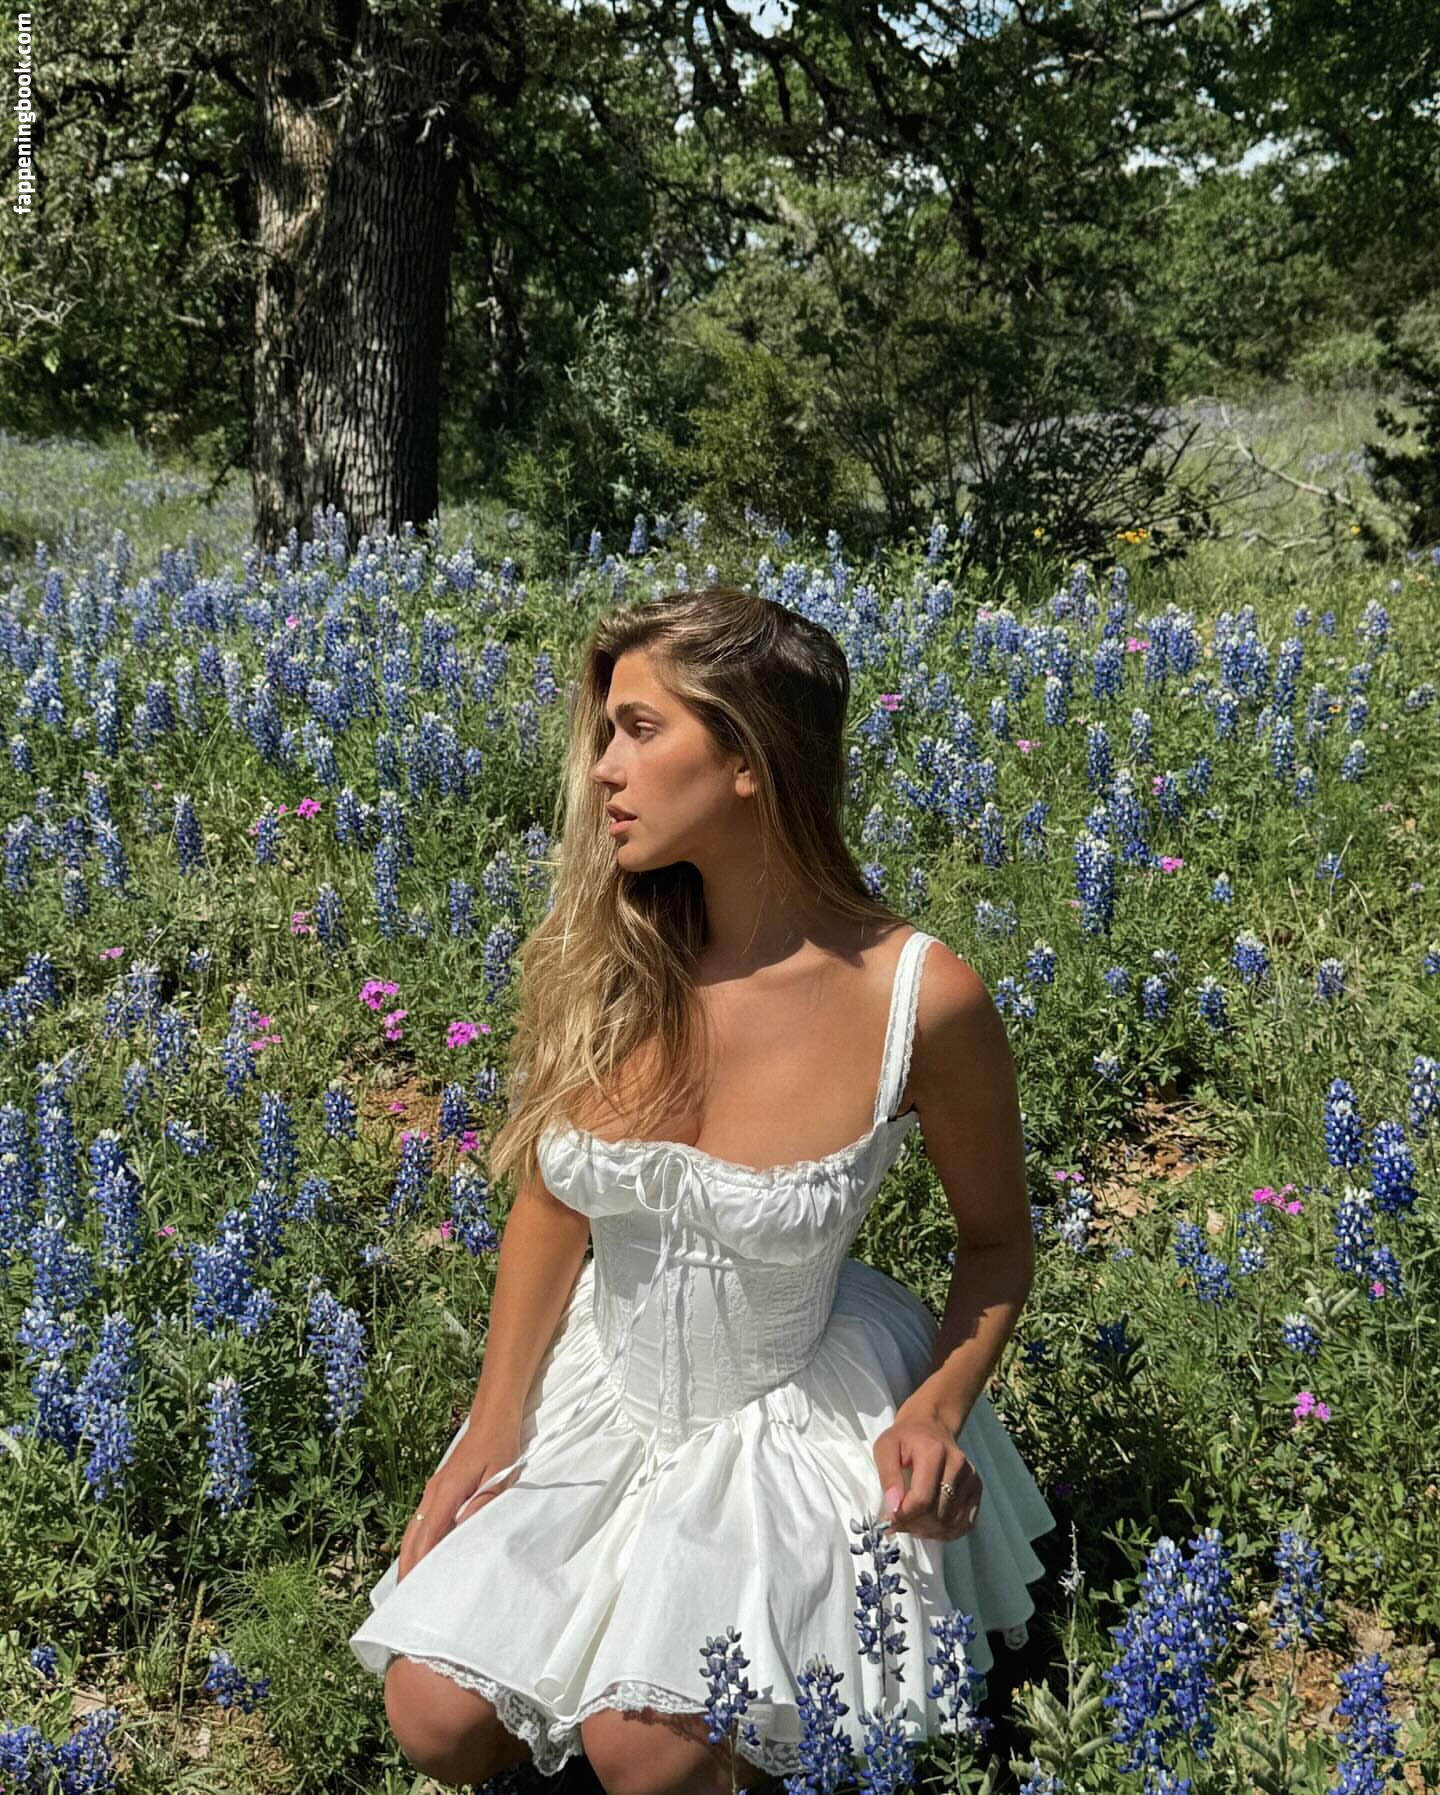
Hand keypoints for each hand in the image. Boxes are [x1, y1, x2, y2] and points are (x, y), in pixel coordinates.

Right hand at [396, 1415, 523, 1582]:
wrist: (493, 1418)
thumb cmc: (499, 1447)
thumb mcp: (499, 1477)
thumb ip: (483, 1505)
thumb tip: (464, 1534)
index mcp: (446, 1492)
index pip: (427, 1535)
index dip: (419, 1564)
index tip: (413, 1593)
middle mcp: (433, 1493)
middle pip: (412, 1536)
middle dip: (407, 1567)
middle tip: (406, 1602)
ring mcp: (433, 1492)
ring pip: (414, 1530)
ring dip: (411, 1557)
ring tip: (412, 1587)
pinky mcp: (438, 1491)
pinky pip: (423, 1523)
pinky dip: (419, 1543)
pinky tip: (424, 1558)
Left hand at [872, 1410, 981, 1541]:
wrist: (930, 1425)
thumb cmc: (905, 1438)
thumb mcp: (885, 1448)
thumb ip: (888, 1477)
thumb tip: (893, 1509)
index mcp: (934, 1452)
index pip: (922, 1499)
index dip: (903, 1516)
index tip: (888, 1520)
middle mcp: (958, 1465)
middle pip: (937, 1514)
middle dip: (914, 1525)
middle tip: (898, 1523)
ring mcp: (971, 1477)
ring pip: (950, 1522)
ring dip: (928, 1530)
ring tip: (912, 1522)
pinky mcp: (976, 1487)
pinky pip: (965, 1523)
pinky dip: (947, 1532)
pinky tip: (930, 1526)